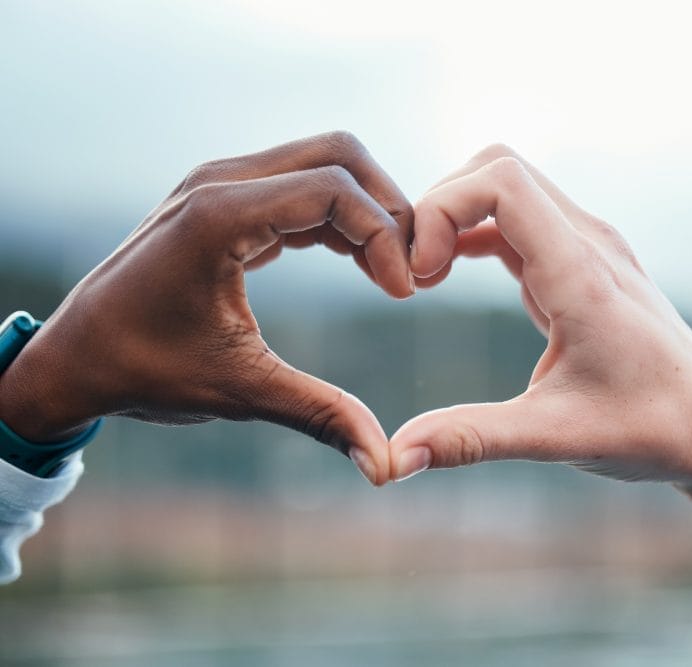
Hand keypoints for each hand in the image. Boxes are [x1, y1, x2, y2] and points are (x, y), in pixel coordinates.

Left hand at [0, 131, 411, 485]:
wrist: (76, 358)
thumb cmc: (144, 371)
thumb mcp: (239, 390)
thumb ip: (319, 414)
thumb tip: (386, 465)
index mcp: (218, 215)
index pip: (334, 190)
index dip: (385, 236)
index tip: (404, 295)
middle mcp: (220, 182)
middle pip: (339, 155)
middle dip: (388, 207)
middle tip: (410, 271)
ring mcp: (221, 184)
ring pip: (325, 164)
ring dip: (368, 211)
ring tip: (391, 274)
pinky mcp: (226, 200)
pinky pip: (302, 187)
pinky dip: (341, 219)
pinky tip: (362, 266)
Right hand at [389, 145, 691, 484]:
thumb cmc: (650, 429)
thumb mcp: (556, 437)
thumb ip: (472, 439)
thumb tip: (395, 458)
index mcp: (582, 274)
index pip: (501, 181)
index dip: (442, 209)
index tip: (420, 277)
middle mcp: (588, 243)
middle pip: (497, 166)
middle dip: (439, 206)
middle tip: (413, 274)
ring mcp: (589, 247)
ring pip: (507, 185)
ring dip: (455, 216)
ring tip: (423, 278)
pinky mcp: (583, 263)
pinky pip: (518, 218)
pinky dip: (474, 232)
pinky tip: (449, 278)